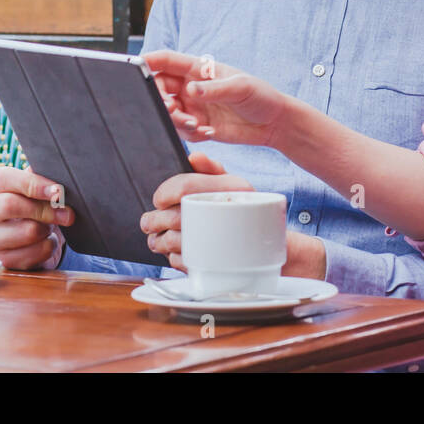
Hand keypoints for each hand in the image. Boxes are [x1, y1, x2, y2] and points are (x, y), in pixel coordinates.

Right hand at [0, 166, 74, 269]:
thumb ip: (42, 176)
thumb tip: (55, 187)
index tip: (57, 190)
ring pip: (27, 231)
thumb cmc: (35, 200)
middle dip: (45, 208)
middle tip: (68, 212)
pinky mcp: (4, 260)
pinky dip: (50, 245)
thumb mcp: (36, 182)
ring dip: (48, 228)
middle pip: (9, 205)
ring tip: (51, 224)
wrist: (37, 230)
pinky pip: (36, 252)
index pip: (1, 179)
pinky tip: (47, 239)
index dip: (33, 184)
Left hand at [139, 152, 325, 278]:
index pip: (186, 185)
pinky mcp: (213, 266)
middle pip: (173, 215)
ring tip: (156, 238)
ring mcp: (219, 244)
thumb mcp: (237, 187)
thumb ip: (213, 171)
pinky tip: (176, 252)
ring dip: (157, 241)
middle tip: (148, 221)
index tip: (159, 198)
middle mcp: (226, 213)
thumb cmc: (250, 215)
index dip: (165, 191)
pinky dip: (172, 258)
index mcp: (232, 188)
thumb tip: (194, 156)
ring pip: (172, 241)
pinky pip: (180, 262)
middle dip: (154, 220)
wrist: (276, 252)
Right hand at [144, 49, 290, 148]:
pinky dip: (189, 133)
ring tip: (195, 124)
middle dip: (159, 98)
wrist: (274, 123)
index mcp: (199, 69)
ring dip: (174, 119)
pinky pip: (181, 130)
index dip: (149, 61)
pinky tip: (209, 132)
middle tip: (173, 108)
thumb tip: (190, 91)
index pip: (167, 61)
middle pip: (159, 87)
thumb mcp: (241, 87)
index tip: (136, 67)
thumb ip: (214, 89)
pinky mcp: (198, 126)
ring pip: (167, 111)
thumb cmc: (260, 95)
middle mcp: (191, 87)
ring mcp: (193, 107)